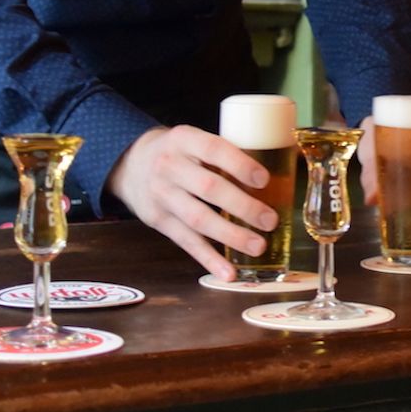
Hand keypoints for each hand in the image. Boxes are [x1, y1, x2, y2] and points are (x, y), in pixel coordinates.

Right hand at [106, 125, 276, 280]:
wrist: (130, 163)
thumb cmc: (180, 152)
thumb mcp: (195, 140)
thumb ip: (225, 154)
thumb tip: (280, 171)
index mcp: (184, 139)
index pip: (213, 149)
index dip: (239, 165)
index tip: (265, 180)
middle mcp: (169, 166)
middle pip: (208, 188)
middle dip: (242, 206)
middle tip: (270, 220)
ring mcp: (162, 195)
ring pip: (198, 219)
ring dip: (231, 236)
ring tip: (259, 246)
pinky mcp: (158, 221)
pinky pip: (186, 242)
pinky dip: (208, 259)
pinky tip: (228, 272)